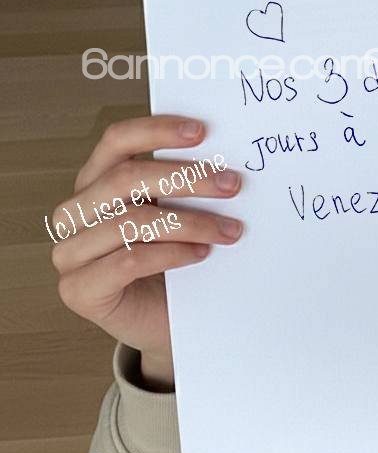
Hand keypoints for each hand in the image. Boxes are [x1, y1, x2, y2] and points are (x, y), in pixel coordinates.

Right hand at [50, 116, 243, 388]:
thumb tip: (225, 159)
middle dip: (187, 178)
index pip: (117, 141)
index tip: (202, 132)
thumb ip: (186, 186)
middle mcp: (75, 212)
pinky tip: (201, 254)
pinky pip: (128, 261)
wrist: (168, 322)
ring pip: (131, 221)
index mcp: (97, 180)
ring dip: (191, 222)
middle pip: (125, 178)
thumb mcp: (180, 212)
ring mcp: (70, 252)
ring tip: (230, 231)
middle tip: (232, 185)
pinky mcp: (78, 290)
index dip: (157, 131)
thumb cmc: (176, 259)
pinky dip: (172, 254)